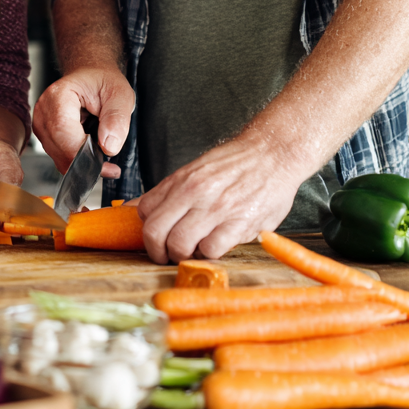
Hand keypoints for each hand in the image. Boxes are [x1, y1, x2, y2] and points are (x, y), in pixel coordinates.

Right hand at [32, 66, 134, 177]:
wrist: (91, 75)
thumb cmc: (102, 81)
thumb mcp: (120, 95)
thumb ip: (116, 119)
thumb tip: (109, 147)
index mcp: (59, 95)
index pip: (64, 134)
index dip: (85, 154)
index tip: (106, 165)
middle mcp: (44, 110)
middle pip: (60, 150)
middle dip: (86, 161)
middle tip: (109, 163)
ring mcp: (41, 123)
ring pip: (59, 157)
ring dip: (82, 159)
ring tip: (99, 147)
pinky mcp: (44, 134)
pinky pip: (59, 156)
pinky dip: (76, 157)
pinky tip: (88, 147)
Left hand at [136, 134, 307, 263]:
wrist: (273, 153)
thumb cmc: (235, 163)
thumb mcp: (196, 170)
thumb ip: (169, 191)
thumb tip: (134, 208)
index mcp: (181, 180)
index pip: (145, 211)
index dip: (147, 229)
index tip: (157, 236)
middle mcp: (194, 192)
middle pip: (155, 232)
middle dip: (157, 251)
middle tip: (166, 255)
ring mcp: (216, 208)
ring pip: (179, 245)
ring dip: (183, 255)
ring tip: (193, 251)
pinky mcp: (239, 223)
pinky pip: (211, 250)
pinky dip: (209, 254)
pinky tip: (216, 245)